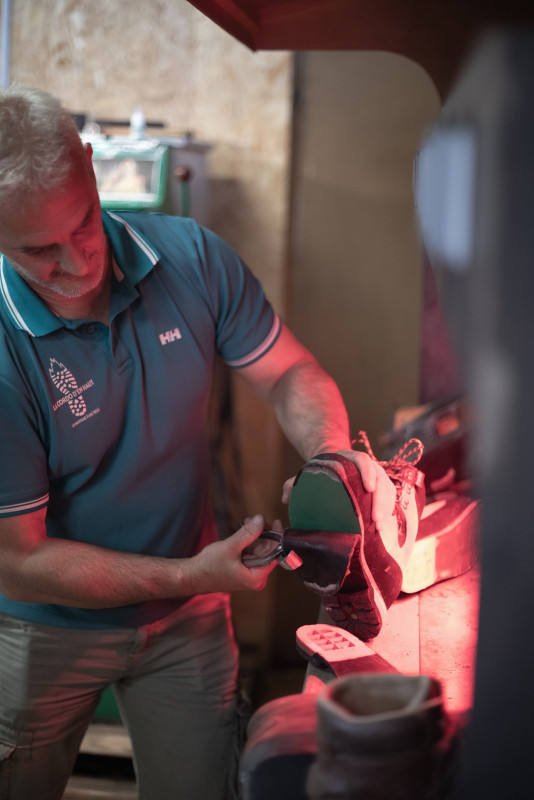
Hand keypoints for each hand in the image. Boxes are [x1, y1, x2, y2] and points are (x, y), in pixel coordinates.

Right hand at [187, 515, 276, 593]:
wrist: (192, 575)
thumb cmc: (208, 567)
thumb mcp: (230, 547)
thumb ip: (247, 534)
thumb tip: (261, 519)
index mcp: (256, 578)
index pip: (274, 555)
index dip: (276, 537)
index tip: (276, 522)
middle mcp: (256, 578)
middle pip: (268, 552)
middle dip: (263, 534)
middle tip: (257, 519)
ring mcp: (250, 574)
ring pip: (259, 550)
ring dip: (255, 536)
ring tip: (248, 522)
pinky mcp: (244, 569)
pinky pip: (251, 553)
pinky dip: (249, 541)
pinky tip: (244, 530)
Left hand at [282, 450, 396, 532]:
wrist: (332, 470)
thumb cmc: (319, 475)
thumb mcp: (306, 476)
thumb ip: (293, 484)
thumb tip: (286, 498)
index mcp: (348, 458)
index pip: (363, 459)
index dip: (368, 472)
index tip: (369, 488)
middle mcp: (365, 466)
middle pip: (380, 478)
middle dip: (381, 499)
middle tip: (376, 519)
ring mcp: (375, 477)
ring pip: (387, 489)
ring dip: (386, 508)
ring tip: (379, 527)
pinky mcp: (380, 489)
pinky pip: (389, 498)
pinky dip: (387, 511)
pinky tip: (381, 526)